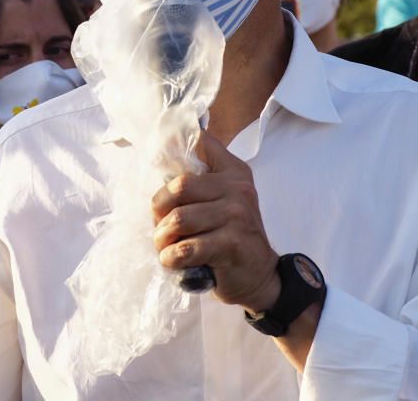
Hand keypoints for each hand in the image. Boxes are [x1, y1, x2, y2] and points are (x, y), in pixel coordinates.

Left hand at [151, 131, 280, 311]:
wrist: (260, 276)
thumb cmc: (231, 237)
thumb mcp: (222, 202)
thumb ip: (199, 183)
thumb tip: (157, 162)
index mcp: (233, 172)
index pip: (202, 142)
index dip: (173, 141)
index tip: (157, 149)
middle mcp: (238, 188)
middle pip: (179, 186)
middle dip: (159, 209)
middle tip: (160, 227)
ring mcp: (237, 215)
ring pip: (179, 219)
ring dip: (163, 237)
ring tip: (165, 247)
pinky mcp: (232, 245)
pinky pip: (186, 248)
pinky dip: (172, 257)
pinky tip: (173, 261)